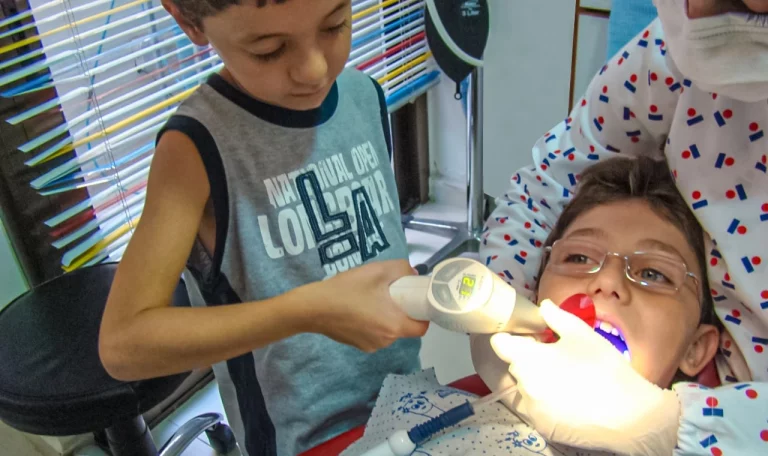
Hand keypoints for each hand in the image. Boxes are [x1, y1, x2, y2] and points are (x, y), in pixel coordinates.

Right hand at [308, 260, 428, 352]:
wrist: (313, 307)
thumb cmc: (347, 289)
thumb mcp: (377, 270)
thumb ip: (401, 269)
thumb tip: (412, 273)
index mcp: (394, 325)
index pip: (422, 328)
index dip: (423, 314)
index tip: (415, 300)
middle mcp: (385, 341)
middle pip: (404, 327)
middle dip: (401, 312)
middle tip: (390, 294)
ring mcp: (371, 346)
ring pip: (388, 330)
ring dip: (385, 317)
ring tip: (370, 299)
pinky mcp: (358, 345)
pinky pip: (373, 334)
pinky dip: (372, 323)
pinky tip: (358, 309)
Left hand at [490, 300, 680, 455]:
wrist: (630, 415)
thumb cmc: (604, 368)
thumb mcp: (581, 333)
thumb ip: (555, 316)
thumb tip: (543, 306)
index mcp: (527, 360)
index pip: (499, 344)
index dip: (510, 336)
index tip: (527, 336)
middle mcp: (523, 386)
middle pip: (513, 365)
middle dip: (526, 357)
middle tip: (552, 354)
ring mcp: (532, 410)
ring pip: (524, 387)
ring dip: (535, 379)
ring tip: (563, 376)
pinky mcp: (543, 427)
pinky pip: (535, 408)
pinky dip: (544, 400)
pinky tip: (568, 396)